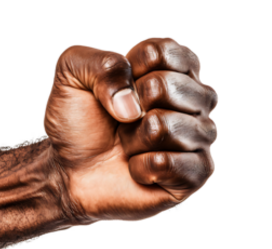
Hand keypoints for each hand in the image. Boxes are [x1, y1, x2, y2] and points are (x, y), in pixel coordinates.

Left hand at [42, 37, 218, 222]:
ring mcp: (201, 136)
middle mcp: (196, 99)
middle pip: (169, 86)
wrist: (71, 169)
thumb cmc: (80, 119)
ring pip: (170, 127)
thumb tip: (133, 105)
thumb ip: (102, 65)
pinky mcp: (198, 172)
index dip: (130, 70)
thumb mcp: (73, 72)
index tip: (117, 86)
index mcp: (176, 67)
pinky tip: (138, 168)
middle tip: (123, 120)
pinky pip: (171, 164)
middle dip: (131, 106)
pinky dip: (142, 167)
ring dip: (135, 139)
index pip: (164, 52)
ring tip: (129, 145)